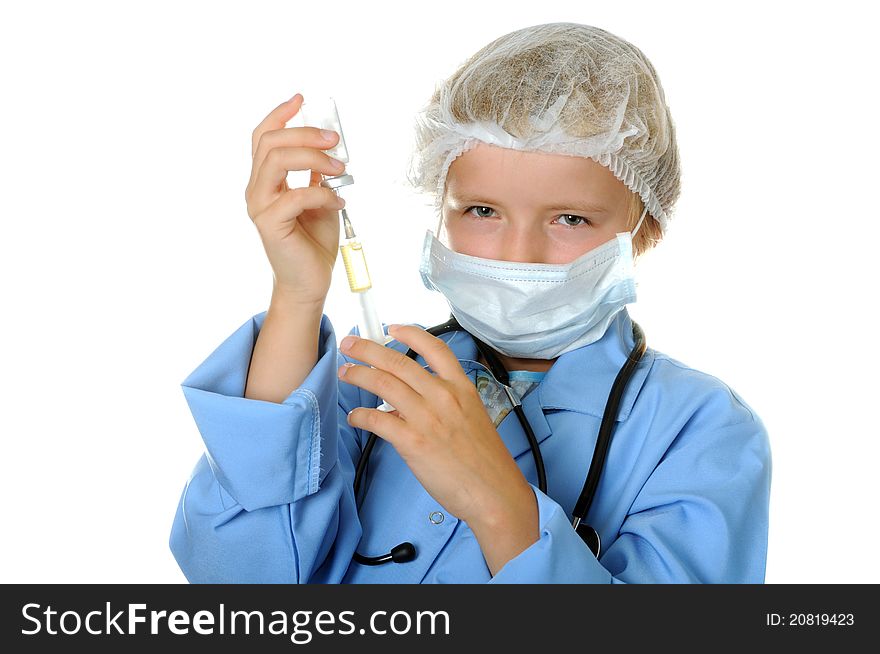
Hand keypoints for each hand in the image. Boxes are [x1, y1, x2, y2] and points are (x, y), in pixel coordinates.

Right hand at [245, 92, 346, 302]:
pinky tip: (339, 202)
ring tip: (341, 170)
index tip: (302, 99)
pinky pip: (297, 195)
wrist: (310, 281)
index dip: (280, 114)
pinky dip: (323, 194)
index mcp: (265, 180)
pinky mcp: (270, 224)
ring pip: (277, 161)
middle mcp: (256, 190)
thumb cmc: (313, 241)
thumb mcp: (320, 198)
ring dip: (314, 159)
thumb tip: (329, 148)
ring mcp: (259, 206)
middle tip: (336, 141)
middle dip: (306, 134)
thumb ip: (318, 174)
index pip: (263, 137)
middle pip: (271, 143)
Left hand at [337, 325, 536, 538]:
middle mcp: (443, 396)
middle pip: (398, 362)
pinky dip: (361, 416)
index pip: (434, 348)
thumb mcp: (472, 417)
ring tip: (345, 372)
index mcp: (461, 387)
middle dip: (368, 349)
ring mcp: (426, 417)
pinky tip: (354, 418)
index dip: (410, 333)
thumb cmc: (486, 461)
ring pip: (382, 384)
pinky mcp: (412, 441)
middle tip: (350, 344)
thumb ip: (443, 404)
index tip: (392, 327)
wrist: (494, 491)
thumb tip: (409, 404)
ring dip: (358, 375)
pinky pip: (377, 420)